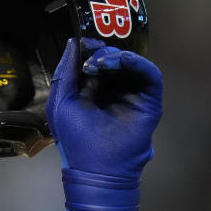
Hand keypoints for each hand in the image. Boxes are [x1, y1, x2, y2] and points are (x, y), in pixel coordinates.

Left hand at [46, 37, 162, 210]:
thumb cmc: (76, 138)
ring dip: (116, 57)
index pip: (93, 62)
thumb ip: (65, 72)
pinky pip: (149, 75)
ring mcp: (132, 95)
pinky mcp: (149, 100)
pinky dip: (138, 63)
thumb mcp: (61, 101)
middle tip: (93, 56)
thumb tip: (73, 43)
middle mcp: (113, 90)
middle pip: (112, 60)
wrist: (96, 168)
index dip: (89, 50)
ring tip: (102, 63)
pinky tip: (122, 61)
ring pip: (130, 64)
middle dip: (101, 53)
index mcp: (91, 91)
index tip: (84, 43)